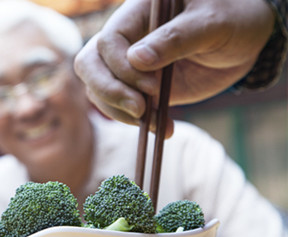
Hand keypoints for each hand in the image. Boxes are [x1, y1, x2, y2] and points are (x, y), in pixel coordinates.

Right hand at [74, 0, 274, 135]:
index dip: (122, 68)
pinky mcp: (137, 86)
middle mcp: (125, 36)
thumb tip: (136, 59)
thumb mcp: (211, 24)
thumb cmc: (232, 19)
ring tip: (157, 123)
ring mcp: (127, 63)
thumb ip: (175, 39)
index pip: (108, 41)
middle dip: (109, 91)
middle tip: (140, 110)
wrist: (245, 40)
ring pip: (98, 89)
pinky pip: (119, 105)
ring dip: (121, 112)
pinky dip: (135, 122)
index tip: (151, 87)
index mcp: (137, 12)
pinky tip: (162, 127)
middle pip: (89, 64)